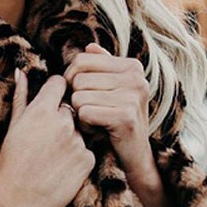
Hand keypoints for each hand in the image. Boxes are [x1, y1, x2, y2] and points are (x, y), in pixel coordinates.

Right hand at [0, 69, 95, 206]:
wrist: (17, 202)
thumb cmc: (10, 165)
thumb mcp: (12, 128)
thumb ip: (21, 97)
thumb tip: (21, 71)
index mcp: (42, 109)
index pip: (60, 83)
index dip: (54, 93)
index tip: (48, 108)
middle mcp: (63, 122)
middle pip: (72, 108)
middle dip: (63, 118)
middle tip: (47, 142)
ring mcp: (78, 141)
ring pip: (80, 131)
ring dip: (71, 140)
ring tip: (53, 159)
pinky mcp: (88, 160)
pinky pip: (87, 151)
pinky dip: (78, 159)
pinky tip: (62, 170)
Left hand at [63, 42, 170, 206]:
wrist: (134, 159)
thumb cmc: (116, 124)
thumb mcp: (110, 92)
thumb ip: (101, 68)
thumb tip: (88, 47)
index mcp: (131, 66)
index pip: (81, 59)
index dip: (71, 80)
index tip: (81, 97)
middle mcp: (135, 77)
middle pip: (77, 78)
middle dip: (76, 99)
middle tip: (91, 113)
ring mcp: (133, 96)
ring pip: (78, 96)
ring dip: (80, 115)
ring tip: (97, 123)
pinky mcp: (126, 116)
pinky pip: (84, 113)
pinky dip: (85, 126)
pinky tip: (98, 131)